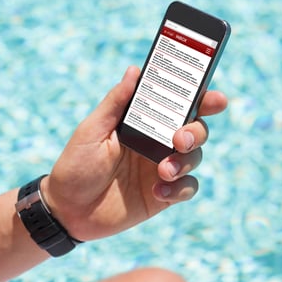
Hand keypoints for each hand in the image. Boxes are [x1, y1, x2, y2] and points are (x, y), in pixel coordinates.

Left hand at [42, 66, 227, 240]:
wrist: (67, 210)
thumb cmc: (75, 166)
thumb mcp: (91, 131)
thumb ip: (115, 103)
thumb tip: (134, 70)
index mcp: (142, 121)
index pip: (177, 104)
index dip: (202, 98)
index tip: (215, 98)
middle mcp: (157, 141)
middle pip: (195, 128)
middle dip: (197, 131)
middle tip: (180, 139)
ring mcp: (162, 168)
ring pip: (195, 157)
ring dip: (185, 161)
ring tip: (163, 171)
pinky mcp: (163, 195)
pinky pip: (188, 188)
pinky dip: (179, 188)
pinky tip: (157, 192)